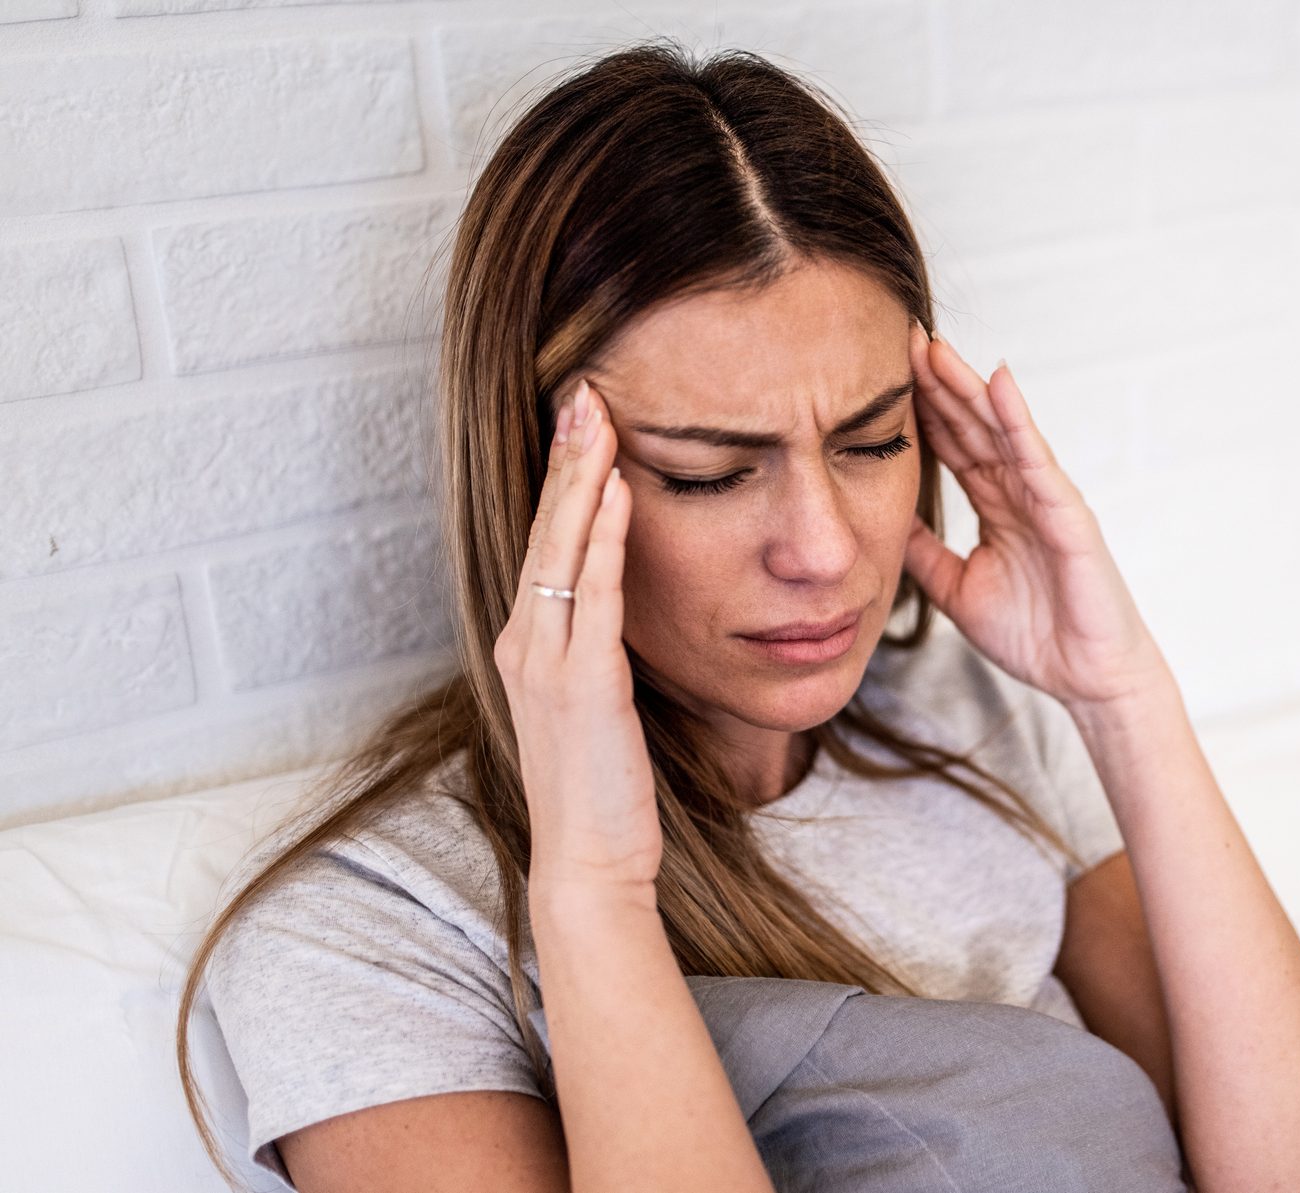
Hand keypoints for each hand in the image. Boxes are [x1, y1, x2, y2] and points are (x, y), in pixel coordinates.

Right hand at [491, 378, 661, 893]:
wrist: (589, 865)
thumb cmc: (604, 792)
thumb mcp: (600, 707)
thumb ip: (602, 651)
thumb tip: (626, 610)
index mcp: (531, 644)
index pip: (547, 542)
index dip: (562, 479)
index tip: (581, 420)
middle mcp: (527, 642)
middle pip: (545, 528)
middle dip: (564, 456)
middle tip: (582, 389)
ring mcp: (546, 661)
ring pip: (562, 548)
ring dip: (580, 476)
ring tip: (596, 413)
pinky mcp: (581, 683)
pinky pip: (592, 594)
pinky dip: (603, 537)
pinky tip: (617, 490)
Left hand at [901, 321, 1170, 711]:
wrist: (1087, 679)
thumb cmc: (1037, 636)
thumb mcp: (958, 590)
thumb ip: (925, 555)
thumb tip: (885, 524)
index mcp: (997, 506)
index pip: (953, 445)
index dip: (922, 409)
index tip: (883, 371)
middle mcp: (1020, 492)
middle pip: (973, 425)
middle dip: (939, 382)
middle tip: (903, 337)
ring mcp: (1046, 497)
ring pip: (1001, 430)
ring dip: (969, 387)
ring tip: (936, 348)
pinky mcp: (1067, 513)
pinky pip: (1037, 458)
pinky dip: (1018, 419)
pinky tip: (999, 383)